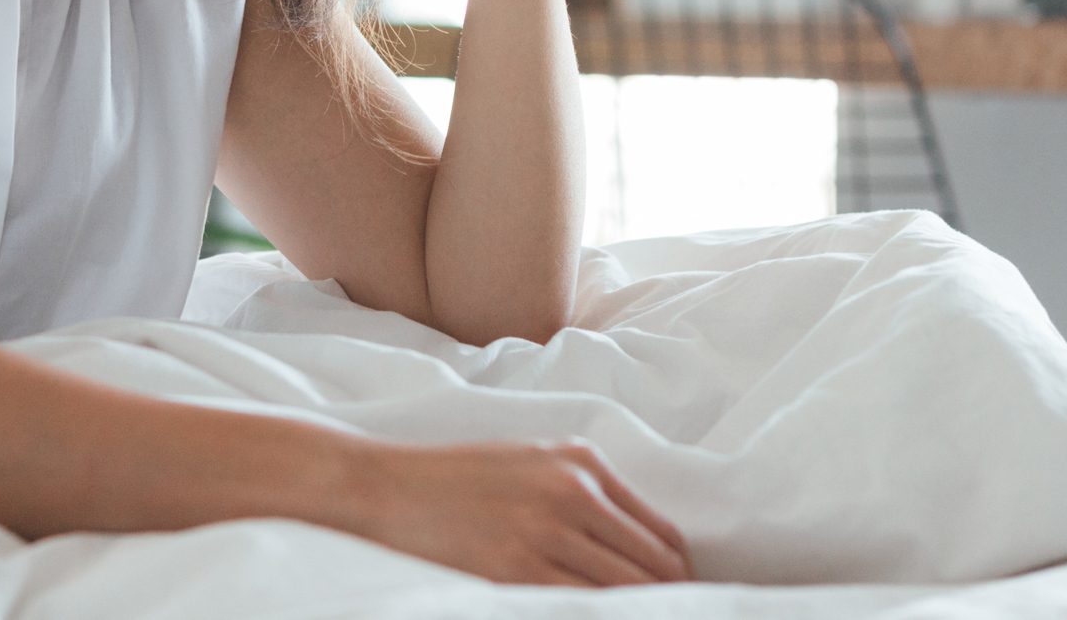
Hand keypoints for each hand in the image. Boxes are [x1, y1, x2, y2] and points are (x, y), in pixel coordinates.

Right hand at [335, 435, 694, 587]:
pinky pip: (580, 606)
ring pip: (624, 592)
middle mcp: (572, 493)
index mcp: (581, 463)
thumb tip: (638, 551)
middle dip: (669, 603)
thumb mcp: (529, 462)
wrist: (384, 486)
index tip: (682, 601)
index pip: (662, 534)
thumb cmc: (455, 478)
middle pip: (654, 569)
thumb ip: (584, 494)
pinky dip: (596, 616)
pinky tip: (593, 619)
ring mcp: (545, 532)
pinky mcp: (516, 569)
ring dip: (636, 612)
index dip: (681, 578)